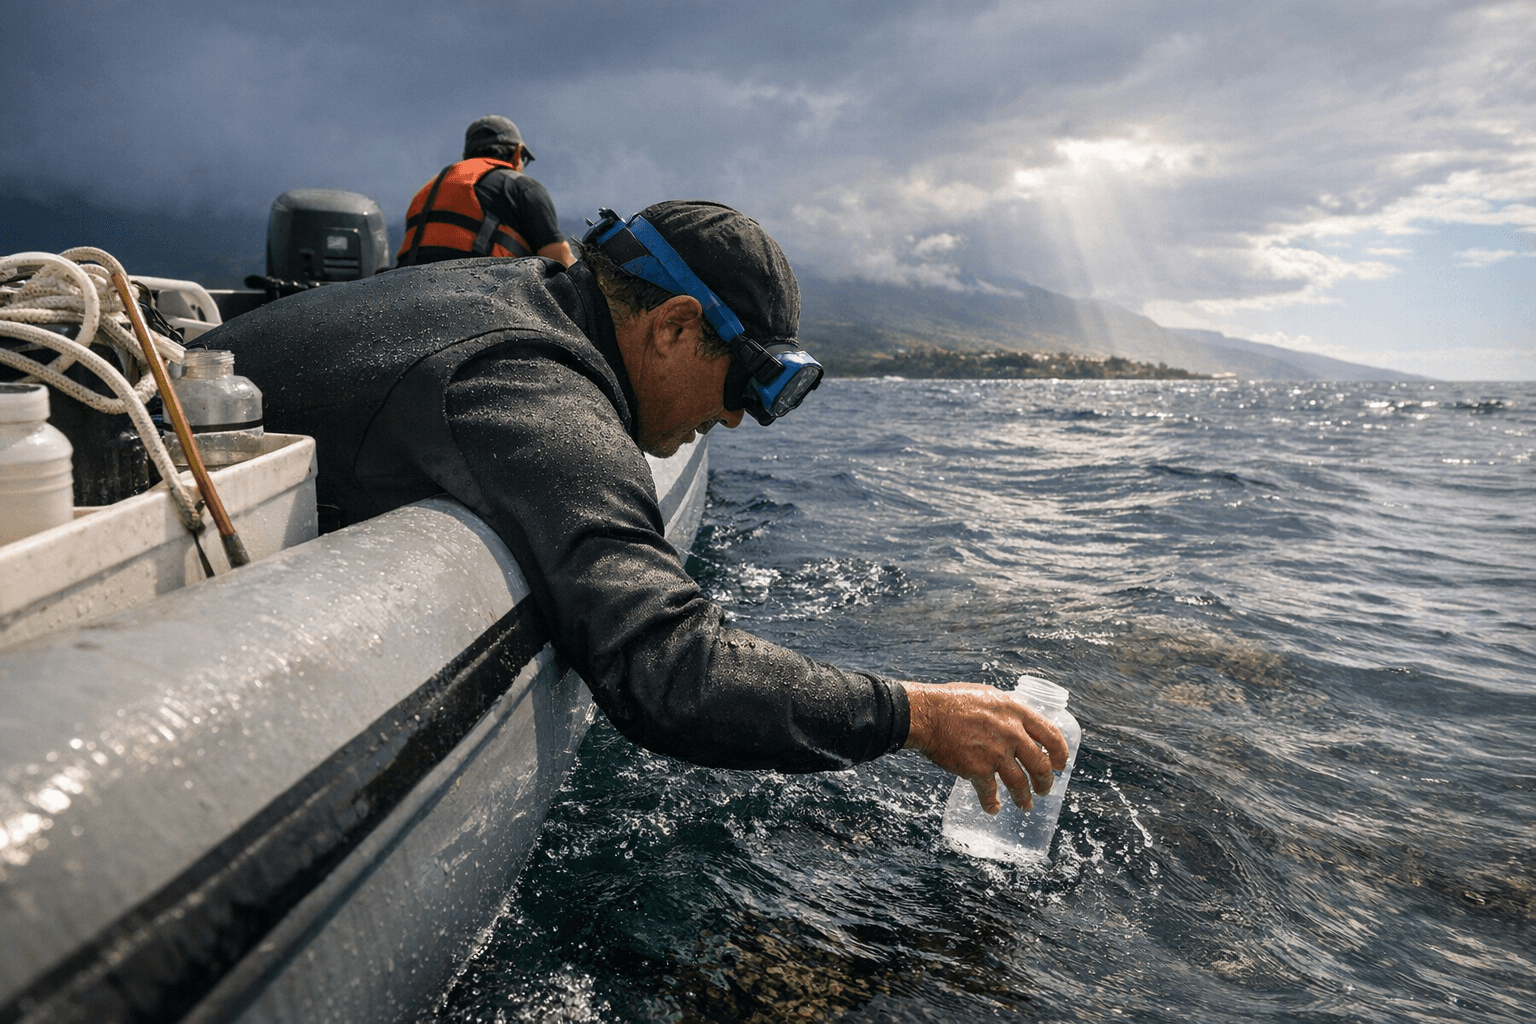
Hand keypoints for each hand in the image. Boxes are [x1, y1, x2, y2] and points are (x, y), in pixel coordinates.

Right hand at [900, 681, 1069, 814]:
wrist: (926, 714)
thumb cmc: (951, 702)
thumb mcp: (988, 696)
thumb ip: (1006, 711)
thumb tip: (1018, 722)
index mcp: (1016, 711)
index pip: (1051, 735)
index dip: (1060, 753)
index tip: (1060, 765)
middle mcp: (1011, 732)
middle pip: (1040, 764)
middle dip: (1045, 782)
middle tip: (1044, 789)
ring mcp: (995, 752)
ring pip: (1020, 783)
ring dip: (1024, 798)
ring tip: (1025, 805)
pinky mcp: (977, 769)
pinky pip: (990, 792)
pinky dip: (992, 804)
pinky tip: (993, 808)